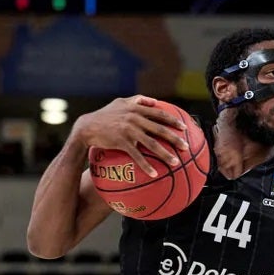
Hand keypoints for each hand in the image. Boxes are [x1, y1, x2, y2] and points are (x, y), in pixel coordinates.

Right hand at [75, 95, 189, 178]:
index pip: (159, 114)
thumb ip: (137, 100)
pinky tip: (154, 174)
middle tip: (186, 147)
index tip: (184, 127)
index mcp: (136, 109)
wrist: (87, 127)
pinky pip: (137, 155)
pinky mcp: (121, 142)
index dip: (173, 120)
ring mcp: (129, 130)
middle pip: (159, 129)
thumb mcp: (120, 102)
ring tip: (176, 163)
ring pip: (151, 143)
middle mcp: (135, 118)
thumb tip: (154, 101)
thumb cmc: (104, 115)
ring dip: (165, 154)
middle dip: (175, 138)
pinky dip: (146, 165)